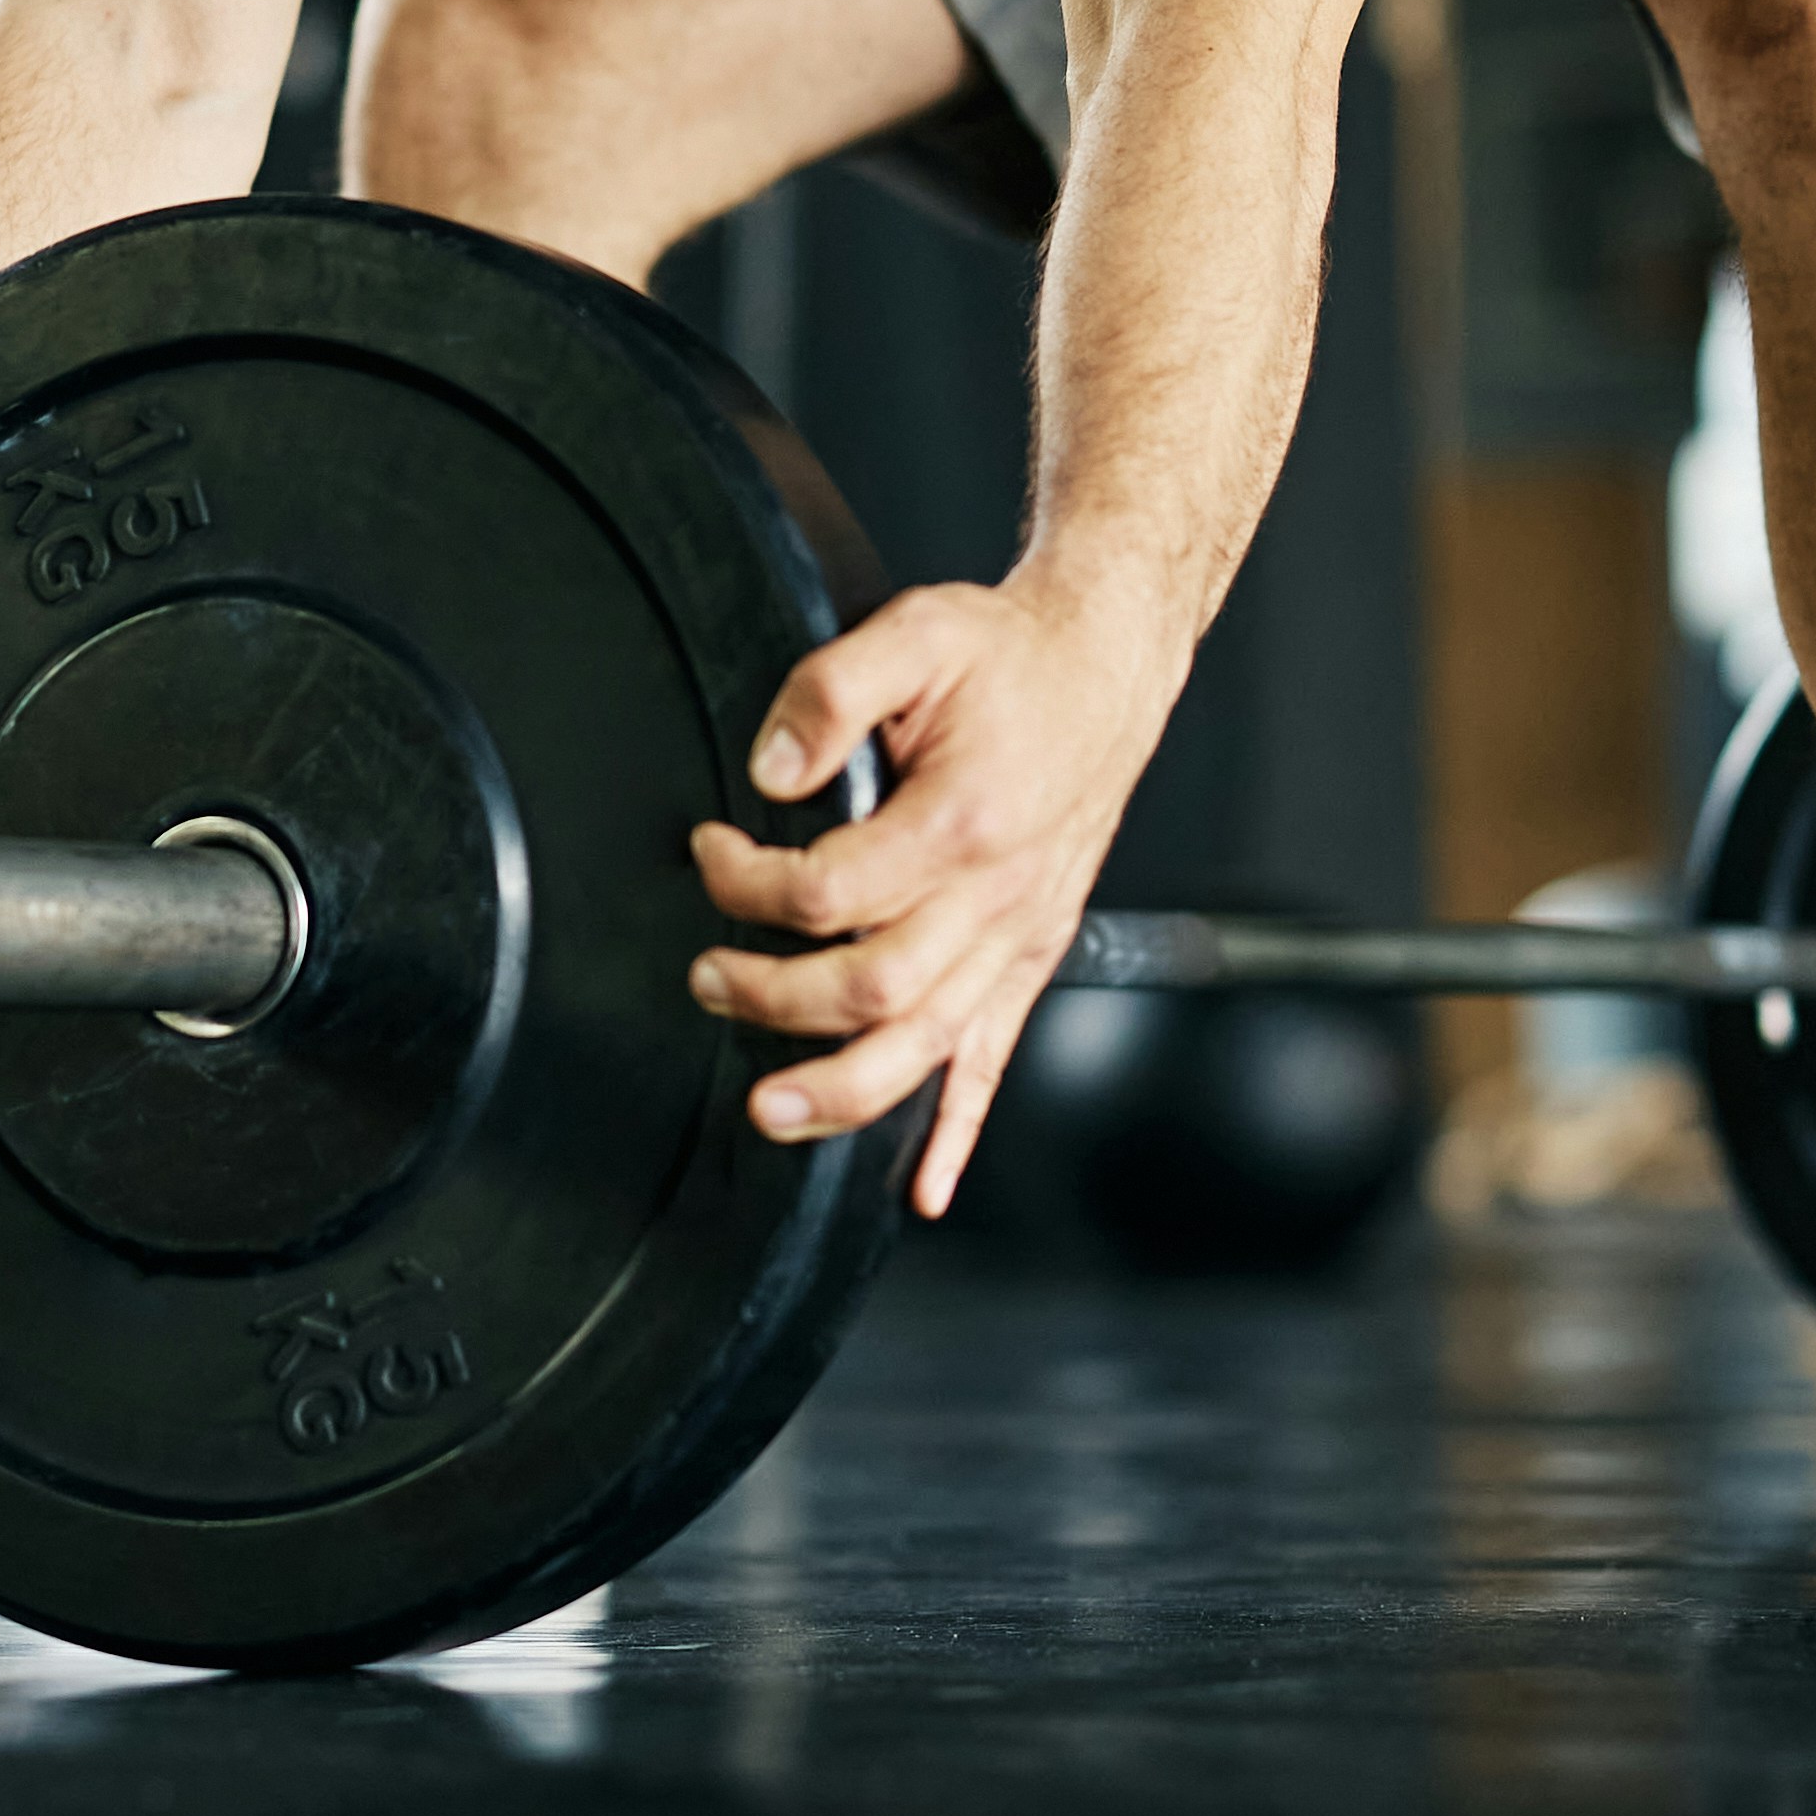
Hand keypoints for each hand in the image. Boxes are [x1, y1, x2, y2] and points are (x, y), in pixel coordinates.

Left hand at [687, 573, 1165, 1220]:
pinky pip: (993, 1061)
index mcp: (964, 819)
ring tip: (769, 1108)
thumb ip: (831, 691)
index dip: (747, 883)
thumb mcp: (917, 630)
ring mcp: (1018, 938)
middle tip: (709, 976)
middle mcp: (998, 896)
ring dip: (843, 1094)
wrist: (1107, 669)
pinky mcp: (1030, 958)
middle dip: (773, 998)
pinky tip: (922, 1185)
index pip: (830, 891)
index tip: (711, 851)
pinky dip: (958, 1133)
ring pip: (928, 1048)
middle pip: (873, 989)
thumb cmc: (1011, 658)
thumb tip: (769, 772)